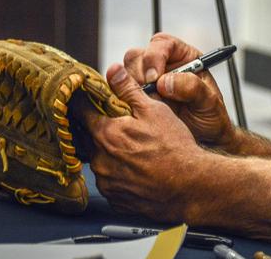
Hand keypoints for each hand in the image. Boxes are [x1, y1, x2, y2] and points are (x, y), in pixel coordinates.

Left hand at [81, 64, 211, 219]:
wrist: (190, 185)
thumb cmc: (174, 147)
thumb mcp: (153, 110)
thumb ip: (128, 89)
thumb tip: (112, 70)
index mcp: (105, 134)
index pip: (80, 113)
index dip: (84, 103)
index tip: (86, 100)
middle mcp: (100, 160)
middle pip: (87, 138)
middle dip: (96, 129)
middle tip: (115, 125)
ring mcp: (107, 183)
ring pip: (99, 162)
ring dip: (107, 154)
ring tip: (132, 150)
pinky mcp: (116, 200)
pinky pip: (110, 183)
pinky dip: (118, 174)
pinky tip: (136, 169)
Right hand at [122, 34, 237, 149]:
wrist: (204, 138)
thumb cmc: (210, 116)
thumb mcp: (209, 102)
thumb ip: (192, 88)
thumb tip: (165, 81)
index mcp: (183, 56)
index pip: (163, 44)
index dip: (154, 56)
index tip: (154, 78)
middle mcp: (162, 64)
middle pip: (138, 56)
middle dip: (139, 74)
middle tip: (147, 95)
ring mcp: (147, 80)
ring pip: (125, 72)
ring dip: (130, 88)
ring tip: (146, 106)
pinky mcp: (136, 96)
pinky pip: (120, 91)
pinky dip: (124, 99)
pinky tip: (136, 111)